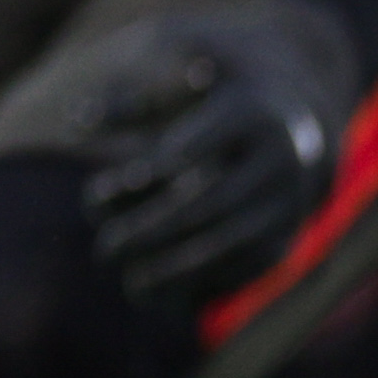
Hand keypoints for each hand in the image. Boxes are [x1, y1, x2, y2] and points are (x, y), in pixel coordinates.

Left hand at [75, 0, 359, 306]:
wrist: (300, 118)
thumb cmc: (218, 93)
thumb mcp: (181, 81)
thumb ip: (131, 100)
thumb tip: (77, 118)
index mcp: (248, 110)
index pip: (194, 145)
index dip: (148, 172)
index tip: (99, 193)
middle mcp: (278, 158)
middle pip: (211, 201)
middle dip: (153, 229)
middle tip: (104, 249)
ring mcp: (289, 200)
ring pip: (233, 243)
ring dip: (177, 268)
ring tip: (130, 282)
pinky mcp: (291, 234)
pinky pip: (249, 269)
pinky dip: (206, 285)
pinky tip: (162, 296)